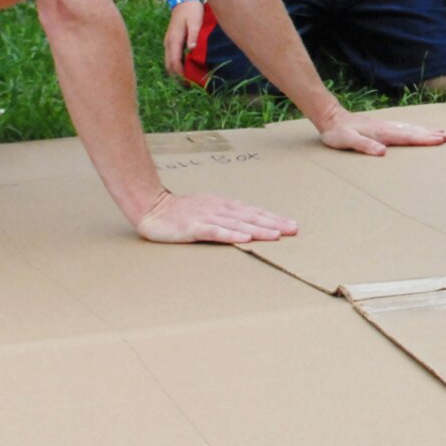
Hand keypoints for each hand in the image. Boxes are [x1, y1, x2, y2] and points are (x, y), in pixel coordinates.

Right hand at [135, 189, 298, 243]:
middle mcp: (219, 210)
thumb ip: (227, 213)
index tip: (291, 225)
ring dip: (258, 230)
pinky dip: (231, 235)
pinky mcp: (194, 228)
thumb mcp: (208, 208)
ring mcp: (207, 218)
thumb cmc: (181, 210)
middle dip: (274, 224)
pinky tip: (245, 239)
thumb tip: (248, 218)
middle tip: (294, 230)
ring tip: (276, 236)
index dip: (273, 218)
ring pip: (238, 225)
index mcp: (224, 206)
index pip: (254, 212)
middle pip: (251, 217)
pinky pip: (215, 232)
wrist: (152, 208)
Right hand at [161, 0, 203, 79]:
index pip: (174, 62)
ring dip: (176, 72)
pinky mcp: (172, 40)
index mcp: (174, 40)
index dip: (180, 74)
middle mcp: (168, 42)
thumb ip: (194, 36)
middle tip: (190, 86)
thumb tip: (191, 50)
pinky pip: (172, 56)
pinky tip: (187, 68)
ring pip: (169, 61)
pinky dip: (177, 64)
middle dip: (177, 77)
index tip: (190, 82)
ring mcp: (168, 41)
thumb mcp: (195, 21)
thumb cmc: (192, 9)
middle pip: (169, 65)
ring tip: (189, 81)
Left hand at [316, 112, 445, 156]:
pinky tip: (418, 129)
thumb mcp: (348, 141)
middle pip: (414, 131)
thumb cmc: (337, 132)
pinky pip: (404, 127)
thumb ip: (365, 146)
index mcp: (382, 133)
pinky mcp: (381, 125)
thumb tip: (383, 152)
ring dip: (426, 130)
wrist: (330, 116)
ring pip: (410, 128)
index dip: (425, 139)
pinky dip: (415, 129)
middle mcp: (387, 127)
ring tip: (441, 131)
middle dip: (432, 134)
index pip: (408, 137)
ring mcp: (385, 125)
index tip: (441, 140)